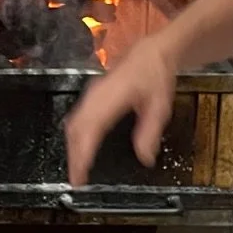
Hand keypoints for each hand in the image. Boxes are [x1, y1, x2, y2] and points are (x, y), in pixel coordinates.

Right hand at [64, 37, 177, 186]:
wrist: (150, 53)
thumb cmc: (155, 76)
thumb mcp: (160, 106)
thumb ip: (150, 133)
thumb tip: (145, 159)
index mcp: (112, 97)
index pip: (90, 130)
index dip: (82, 154)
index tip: (80, 175)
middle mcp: (95, 96)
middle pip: (75, 129)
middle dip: (73, 155)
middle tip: (76, 179)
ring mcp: (90, 94)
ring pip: (73, 123)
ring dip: (72, 147)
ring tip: (77, 168)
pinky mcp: (90, 96)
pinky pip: (76, 118)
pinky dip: (74, 136)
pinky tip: (80, 148)